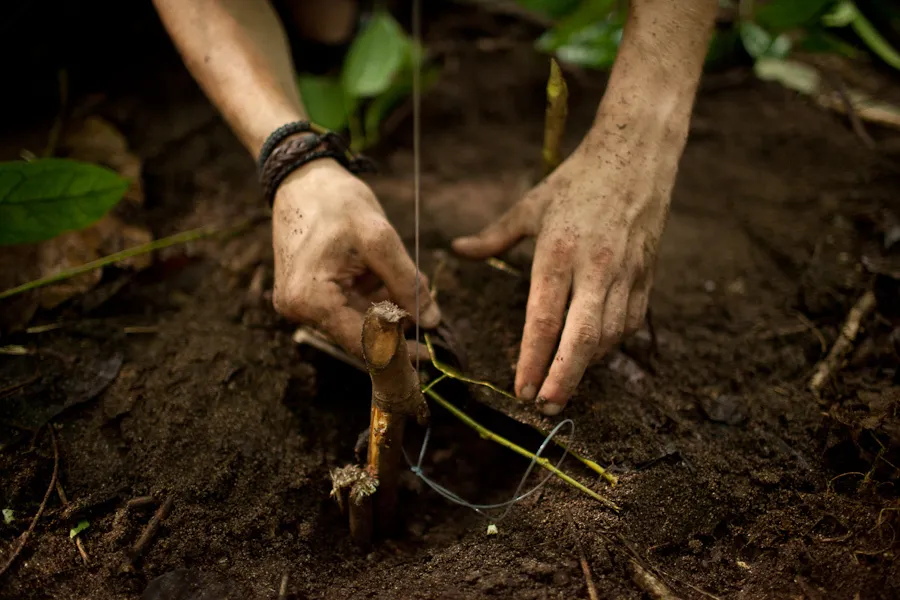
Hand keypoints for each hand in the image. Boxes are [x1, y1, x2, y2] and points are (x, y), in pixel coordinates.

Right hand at [272, 158, 439, 357]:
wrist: (303, 179)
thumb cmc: (337, 202)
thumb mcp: (380, 239)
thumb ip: (407, 284)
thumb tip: (432, 321)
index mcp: (311, 300)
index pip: (362, 342)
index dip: (398, 351)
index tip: (429, 355)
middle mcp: (299, 309)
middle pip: (359, 335)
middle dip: (396, 325)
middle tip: (428, 312)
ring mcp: (300, 304)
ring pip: (356, 321)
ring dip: (385, 308)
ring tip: (404, 282)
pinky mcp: (306, 295)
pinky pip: (347, 307)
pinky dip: (371, 297)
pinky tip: (383, 276)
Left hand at [452, 113, 685, 414]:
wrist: (638, 155)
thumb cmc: (577, 180)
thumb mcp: (530, 205)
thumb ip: (493, 237)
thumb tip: (457, 250)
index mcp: (559, 252)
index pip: (543, 319)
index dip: (533, 359)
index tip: (522, 389)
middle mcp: (595, 268)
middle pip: (581, 339)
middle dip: (563, 380)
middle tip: (546, 407)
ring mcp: (625, 274)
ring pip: (608, 336)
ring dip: (586, 367)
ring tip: (563, 389)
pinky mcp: (647, 276)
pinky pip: (629, 323)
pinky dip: (611, 345)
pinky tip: (592, 355)